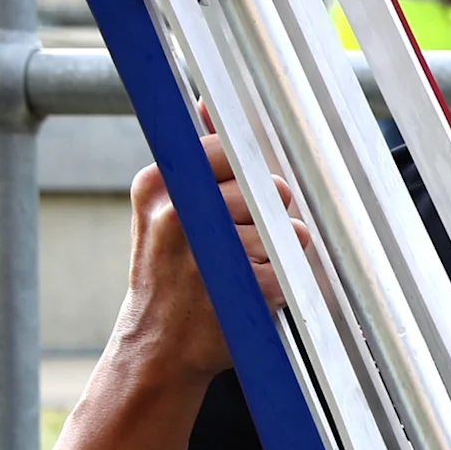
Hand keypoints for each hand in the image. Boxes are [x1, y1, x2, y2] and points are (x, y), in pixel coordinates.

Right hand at [123, 124, 281, 379]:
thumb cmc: (169, 272)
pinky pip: (293, 269)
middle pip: (269, 188)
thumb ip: (195, 161)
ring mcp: (209, 251)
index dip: (249, 178)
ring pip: (289, 230)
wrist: (156, 346)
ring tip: (240, 272)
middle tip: (238, 245)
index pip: (231, 152)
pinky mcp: (244, 287)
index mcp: (158, 185)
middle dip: (270, 216)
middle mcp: (178, 212)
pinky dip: (283, 285)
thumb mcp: (164, 210)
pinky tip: (250, 294)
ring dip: (278, 254)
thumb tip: (208, 104)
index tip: (239, 201)